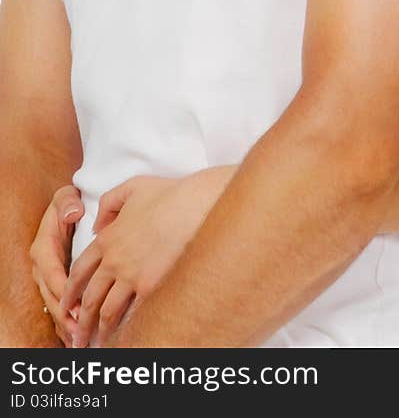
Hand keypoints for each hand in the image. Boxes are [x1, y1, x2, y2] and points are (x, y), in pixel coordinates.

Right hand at [29, 184, 84, 347]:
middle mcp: (42, 266)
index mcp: (43, 247)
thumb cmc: (69, 204)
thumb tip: (73, 212)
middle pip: (52, 295)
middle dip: (65, 314)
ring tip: (79, 339)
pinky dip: (65, 322)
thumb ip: (67, 203)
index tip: (75, 304)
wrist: (66, 208)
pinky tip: (75, 337)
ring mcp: (46, 277)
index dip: (63, 290)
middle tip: (80, 330)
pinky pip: (58, 305)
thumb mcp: (65, 197)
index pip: (52, 272)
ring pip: (53, 304)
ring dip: (65, 323)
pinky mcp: (54, 283)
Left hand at [61, 169, 232, 348]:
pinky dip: (127, 328)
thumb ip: (109, 204)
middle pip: (89, 298)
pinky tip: (127, 335)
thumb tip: (97, 226)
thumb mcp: (132, 188)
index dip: (71, 292)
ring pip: (107, 312)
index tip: (66, 305)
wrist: (198, 203)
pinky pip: (133, 314)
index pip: (80, 272)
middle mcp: (114, 261)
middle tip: (76, 336)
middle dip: (80, 320)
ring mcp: (132, 276)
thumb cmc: (169, 193)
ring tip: (98, 343)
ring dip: (100, 331)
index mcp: (107, 239)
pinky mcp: (152, 287)